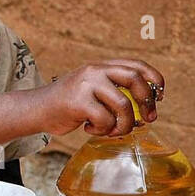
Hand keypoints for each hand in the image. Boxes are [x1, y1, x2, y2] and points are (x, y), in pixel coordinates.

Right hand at [37, 60, 162, 136]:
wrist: (35, 110)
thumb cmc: (67, 105)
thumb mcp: (91, 89)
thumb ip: (113, 90)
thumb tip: (146, 107)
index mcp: (99, 66)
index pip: (136, 65)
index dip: (154, 79)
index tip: (159, 97)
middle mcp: (94, 71)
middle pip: (134, 79)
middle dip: (146, 101)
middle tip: (147, 118)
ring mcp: (85, 85)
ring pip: (123, 105)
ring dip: (124, 124)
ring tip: (113, 130)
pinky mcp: (78, 102)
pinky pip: (105, 119)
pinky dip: (103, 129)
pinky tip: (91, 128)